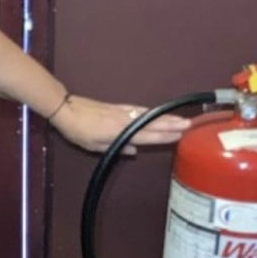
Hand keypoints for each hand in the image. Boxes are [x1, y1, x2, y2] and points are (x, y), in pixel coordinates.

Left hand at [49, 94, 190, 153]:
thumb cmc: (79, 131)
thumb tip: (134, 150)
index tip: (180, 135)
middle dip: (171, 124)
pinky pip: (139, 110)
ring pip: (148, 115)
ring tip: (180, 119)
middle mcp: (125, 120)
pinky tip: (156, 113)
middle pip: (152, 123)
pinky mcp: (118, 107)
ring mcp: (122, 112)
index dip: (164, 136)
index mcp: (121, 132)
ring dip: (164, 117)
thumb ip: (116, 148)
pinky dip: (151, 112)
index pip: (147, 135)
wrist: (67, 109)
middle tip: (189, 124)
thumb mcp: (95, 146)